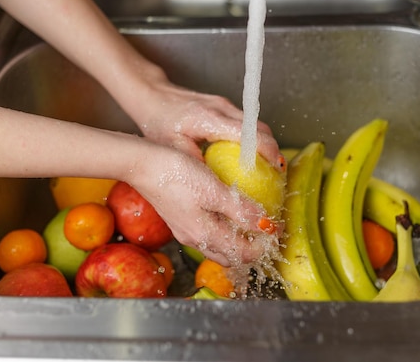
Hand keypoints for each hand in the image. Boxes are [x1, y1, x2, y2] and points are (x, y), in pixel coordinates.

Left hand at [128, 77, 283, 169]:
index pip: (249, 134)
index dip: (268, 151)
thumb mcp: (172, 149)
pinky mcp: (223, 106)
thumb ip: (195, 164)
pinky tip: (251, 156)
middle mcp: (221, 108)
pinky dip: (254, 139)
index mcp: (209, 119)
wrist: (150, 95)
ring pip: (256, 124)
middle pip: (260, 128)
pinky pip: (246, 123)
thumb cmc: (157, 122)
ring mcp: (224, 105)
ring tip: (268, 168)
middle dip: (273, 150)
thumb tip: (216, 184)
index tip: (277, 169)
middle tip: (276, 174)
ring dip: (265, 144)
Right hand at [128, 142, 277, 265]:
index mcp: (204, 235)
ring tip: (251, 222)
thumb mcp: (214, 191)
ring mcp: (185, 229)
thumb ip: (240, 210)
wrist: (143, 163)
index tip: (276, 231)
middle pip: (229, 255)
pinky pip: (207, 232)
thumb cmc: (176, 174)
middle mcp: (194, 238)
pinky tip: (228, 211)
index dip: (262, 245)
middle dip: (250, 248)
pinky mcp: (179, 218)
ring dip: (236, 239)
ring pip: (217, 245)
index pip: (241, 253)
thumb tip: (265, 224)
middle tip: (266, 231)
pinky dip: (223, 229)